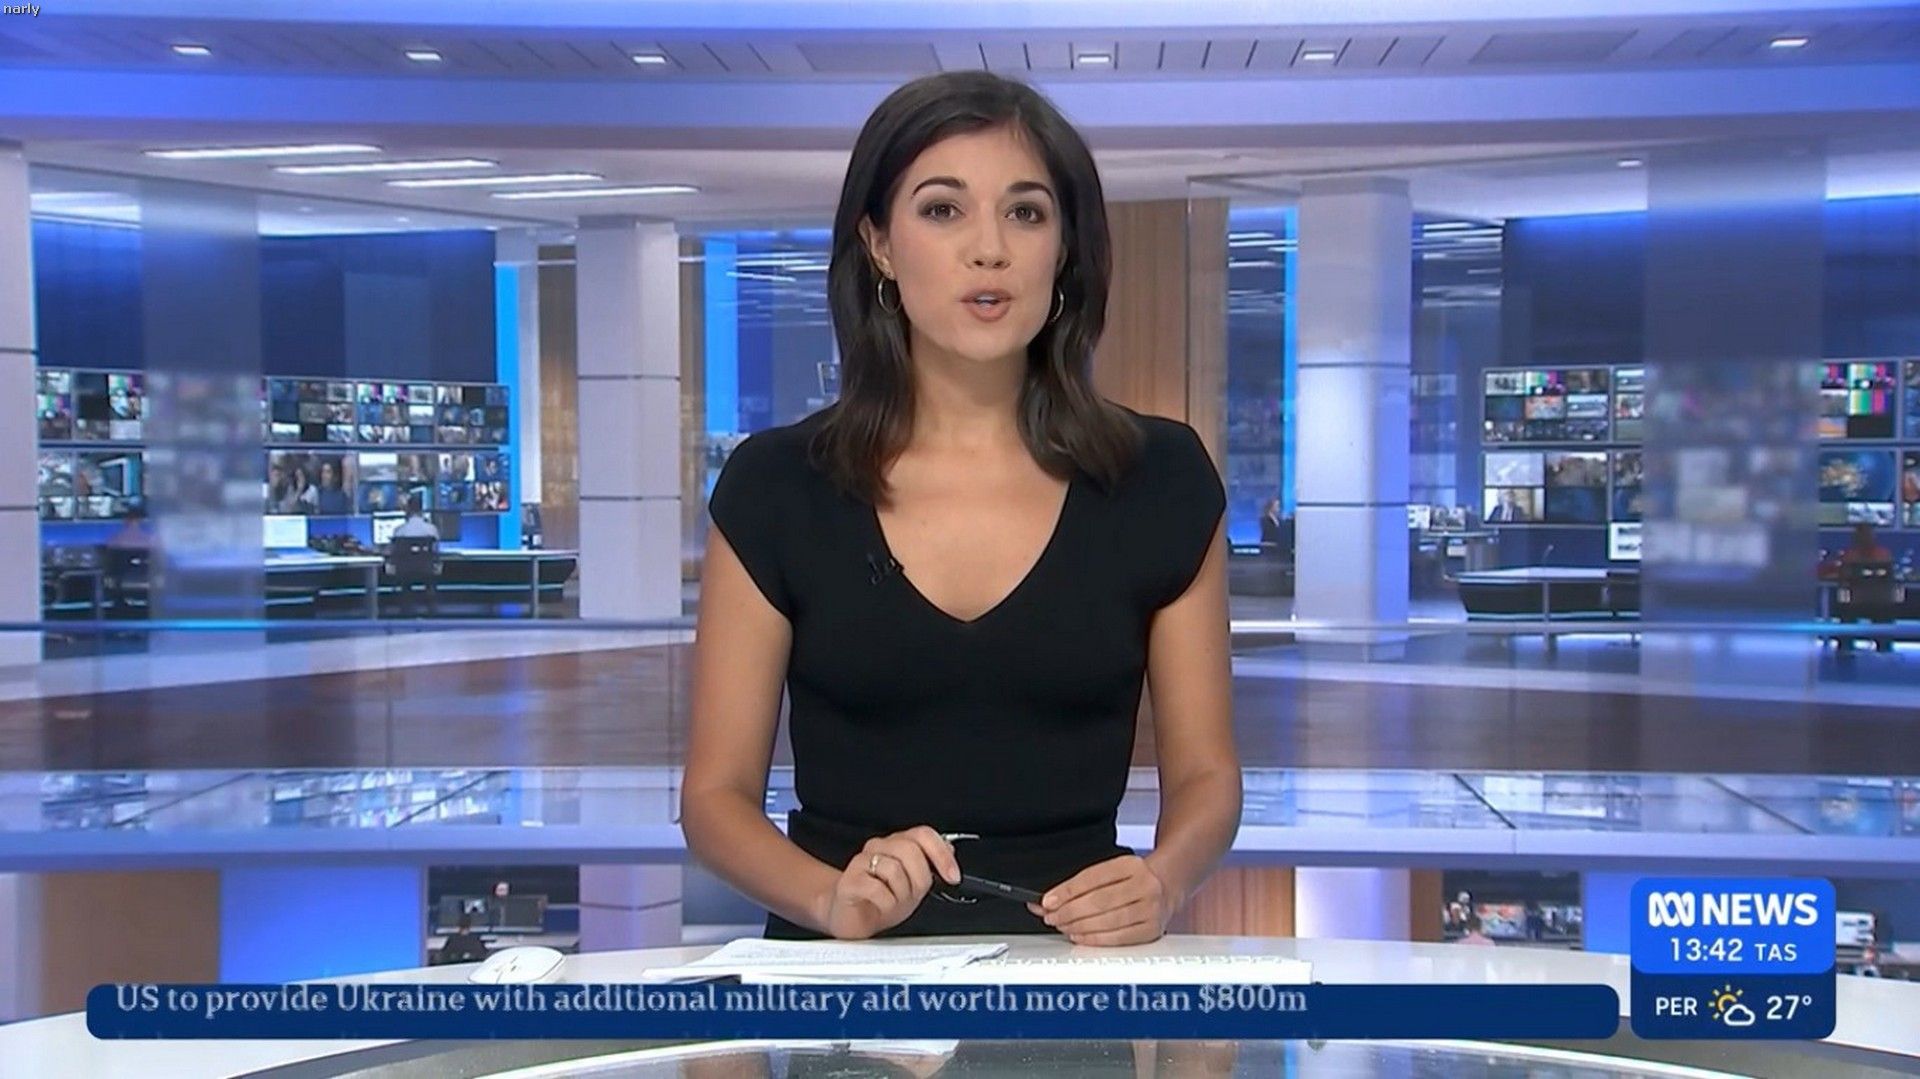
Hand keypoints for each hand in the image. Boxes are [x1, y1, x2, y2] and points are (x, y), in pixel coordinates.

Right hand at [821, 826, 960, 940]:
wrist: (850, 919)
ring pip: (894, 869)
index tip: (952, 876)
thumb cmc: (880, 901)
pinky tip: (881, 906)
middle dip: (919, 879)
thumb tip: (949, 850)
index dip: (941, 854)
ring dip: (900, 894)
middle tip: (913, 895)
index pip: (923, 834)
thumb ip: (930, 866)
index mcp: (897, 845)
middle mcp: (879, 848)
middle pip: (910, 850)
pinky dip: (885, 904)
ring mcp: (861, 862)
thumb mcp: (914, 886)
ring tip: (893, 902)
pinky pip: (876, 889)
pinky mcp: (848, 881)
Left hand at [1027, 854, 1170, 945]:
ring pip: (1107, 921)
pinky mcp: (1152, 930)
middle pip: (1099, 901)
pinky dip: (1094, 939)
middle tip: (1052, 917)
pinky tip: (1080, 936)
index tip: (1048, 901)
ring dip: (1078, 926)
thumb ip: (1079, 885)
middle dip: (1069, 912)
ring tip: (1063, 926)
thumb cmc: (1132, 880)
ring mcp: (1151, 908)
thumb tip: (1048, 901)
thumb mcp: (1110, 871)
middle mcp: (1145, 885)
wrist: (1166, 886)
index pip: (1092, 878)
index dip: (1066, 891)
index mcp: (1131, 865)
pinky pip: (1118, 938)